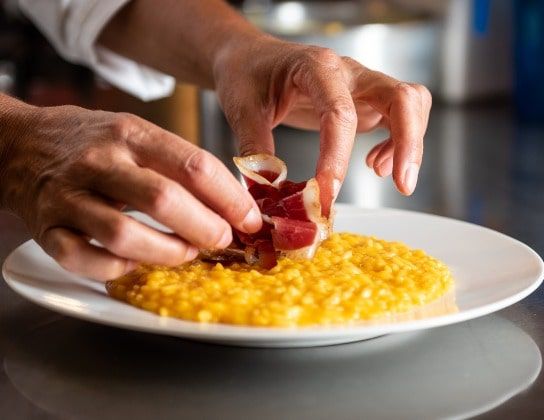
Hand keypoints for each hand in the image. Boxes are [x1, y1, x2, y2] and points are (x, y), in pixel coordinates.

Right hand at [0, 103, 261, 279]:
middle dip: (205, 228)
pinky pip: (83, 259)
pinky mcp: (46, 229)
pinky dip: (116, 269)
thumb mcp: (138, 134)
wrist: (21, 144)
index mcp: (130, 134)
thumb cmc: (93, 143)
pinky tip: (135, 263)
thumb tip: (235, 202)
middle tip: (223, 240)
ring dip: (166, 252)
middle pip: (163, 200)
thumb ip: (180, 163)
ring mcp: (69, 197)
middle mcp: (99, 162)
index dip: (231, 198)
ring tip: (186, 253)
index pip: (194, 166)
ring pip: (123, 235)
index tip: (250, 219)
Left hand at [212, 35, 431, 208]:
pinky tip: (375, 165)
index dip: (338, 156)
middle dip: (408, 143)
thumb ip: (255, 147)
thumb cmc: (246, 74)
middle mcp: (349, 72)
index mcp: (317, 67)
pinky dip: (399, 144)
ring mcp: (364, 85)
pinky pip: (402, 117)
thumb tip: (270, 187)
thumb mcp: (240, 108)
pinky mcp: (368, 101)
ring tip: (383, 173)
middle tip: (402, 184)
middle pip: (401, 97)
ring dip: (409, 144)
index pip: (340, 112)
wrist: (250, 58)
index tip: (327, 192)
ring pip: (412, 105)